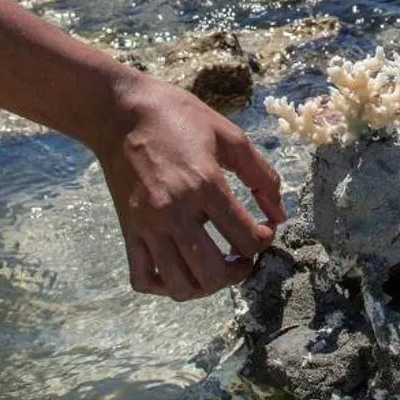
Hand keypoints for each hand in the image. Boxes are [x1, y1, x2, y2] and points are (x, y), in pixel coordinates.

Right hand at [98, 74, 286, 300]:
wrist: (120, 113)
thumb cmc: (177, 116)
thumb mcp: (228, 135)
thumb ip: (261, 174)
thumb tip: (280, 214)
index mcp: (205, 184)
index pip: (246, 238)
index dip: (265, 239)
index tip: (264, 229)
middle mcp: (175, 212)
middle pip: (214, 273)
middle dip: (239, 271)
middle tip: (244, 255)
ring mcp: (148, 226)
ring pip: (180, 286)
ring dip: (206, 286)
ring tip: (216, 266)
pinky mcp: (129, 231)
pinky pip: (143, 279)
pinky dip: (164, 286)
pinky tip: (181, 269)